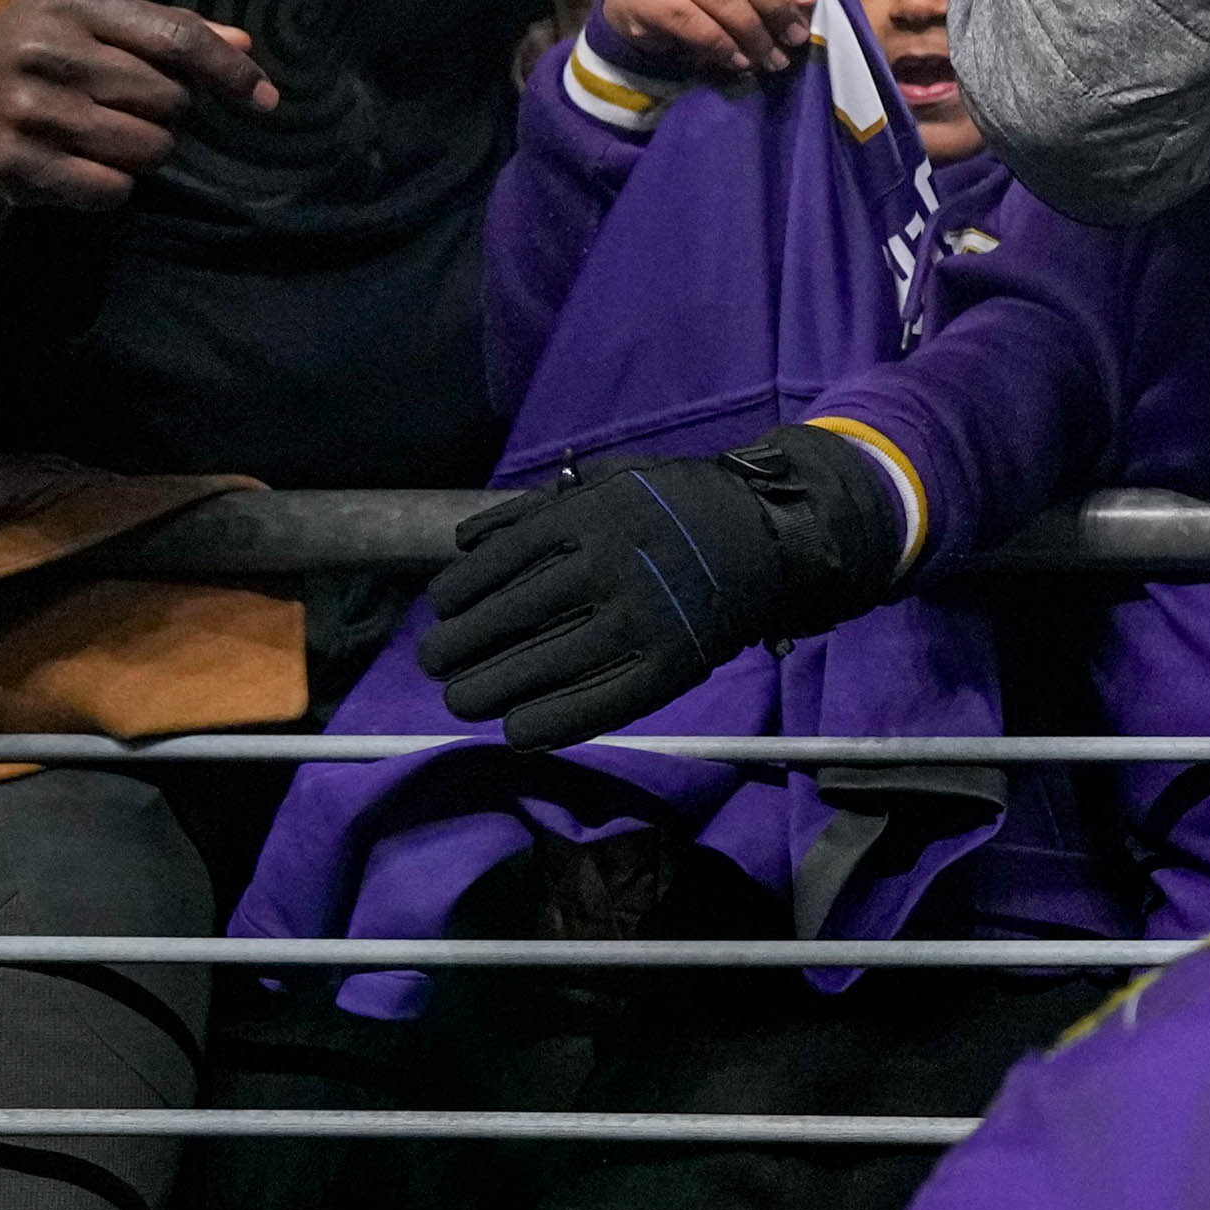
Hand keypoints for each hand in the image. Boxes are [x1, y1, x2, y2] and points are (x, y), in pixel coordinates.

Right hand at [0, 0, 275, 208]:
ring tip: (104, 136)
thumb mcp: (81, 20)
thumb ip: (163, 28)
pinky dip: (112, 184)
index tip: (265, 98)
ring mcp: (30, 111)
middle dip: (167, 113)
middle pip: (170, 100)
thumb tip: (244, 44)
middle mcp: (49, 54)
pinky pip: (112, 188)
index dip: (231, 71)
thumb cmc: (24, 52)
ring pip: (149, 149)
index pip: (177, 38)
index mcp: (74, 8)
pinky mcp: (15, 165)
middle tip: (128, 109)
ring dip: (144, 152)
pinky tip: (82, 165)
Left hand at [417, 426, 912, 748]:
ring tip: (461, 698)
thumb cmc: (678, 506)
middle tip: (435, 663)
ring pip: (541, 665)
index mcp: (590, 516)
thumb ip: (539, 507)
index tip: (441, 610)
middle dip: (455, 648)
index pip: (495, 565)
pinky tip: (518, 730)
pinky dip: (550, 723)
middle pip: (506, 619)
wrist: (773, 535)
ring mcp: (643, 618)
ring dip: (487, 688)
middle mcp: (610, 565)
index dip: (454, 594)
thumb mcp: (611, 480)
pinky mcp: (673, 664)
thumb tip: (463, 545)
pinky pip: (599, 704)